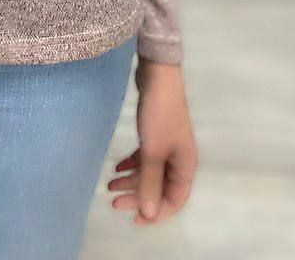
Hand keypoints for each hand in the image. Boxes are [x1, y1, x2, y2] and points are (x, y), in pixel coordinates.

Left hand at [107, 58, 196, 226]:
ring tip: (109, 184)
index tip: (134, 219)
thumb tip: (149, 214)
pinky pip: (145, 157)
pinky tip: (116, 166)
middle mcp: (179, 158)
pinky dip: (132, 163)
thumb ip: (150, 184)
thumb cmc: (159, 115)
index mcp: (185, 166)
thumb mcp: (153, 152)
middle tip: (113, 202)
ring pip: (150, 172)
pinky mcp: (156, 132)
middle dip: (137, 197)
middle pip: (159, 187)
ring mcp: (167, 144)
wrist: (157, 75)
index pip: (174, 200)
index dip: (156, 213)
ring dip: (131, 180)